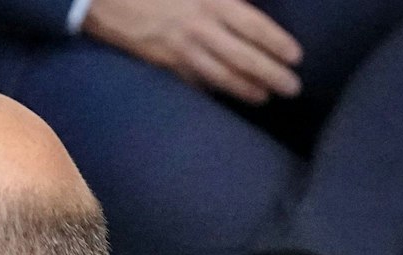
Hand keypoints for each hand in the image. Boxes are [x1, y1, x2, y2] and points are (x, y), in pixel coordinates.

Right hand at [82, 0, 302, 104]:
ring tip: (265, 97)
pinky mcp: (163, 63)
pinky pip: (193, 80)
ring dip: (246, 88)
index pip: (255, 27)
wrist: (107, 0)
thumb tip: (247, 6)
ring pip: (221, 75)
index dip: (277, 43)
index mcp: (212, 2)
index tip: (296, 57)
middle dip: (271, 74)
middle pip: (243, 57)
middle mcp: (200, 28)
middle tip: (292, 88)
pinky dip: (212, 90)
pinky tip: (227, 97)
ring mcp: (180, 49)